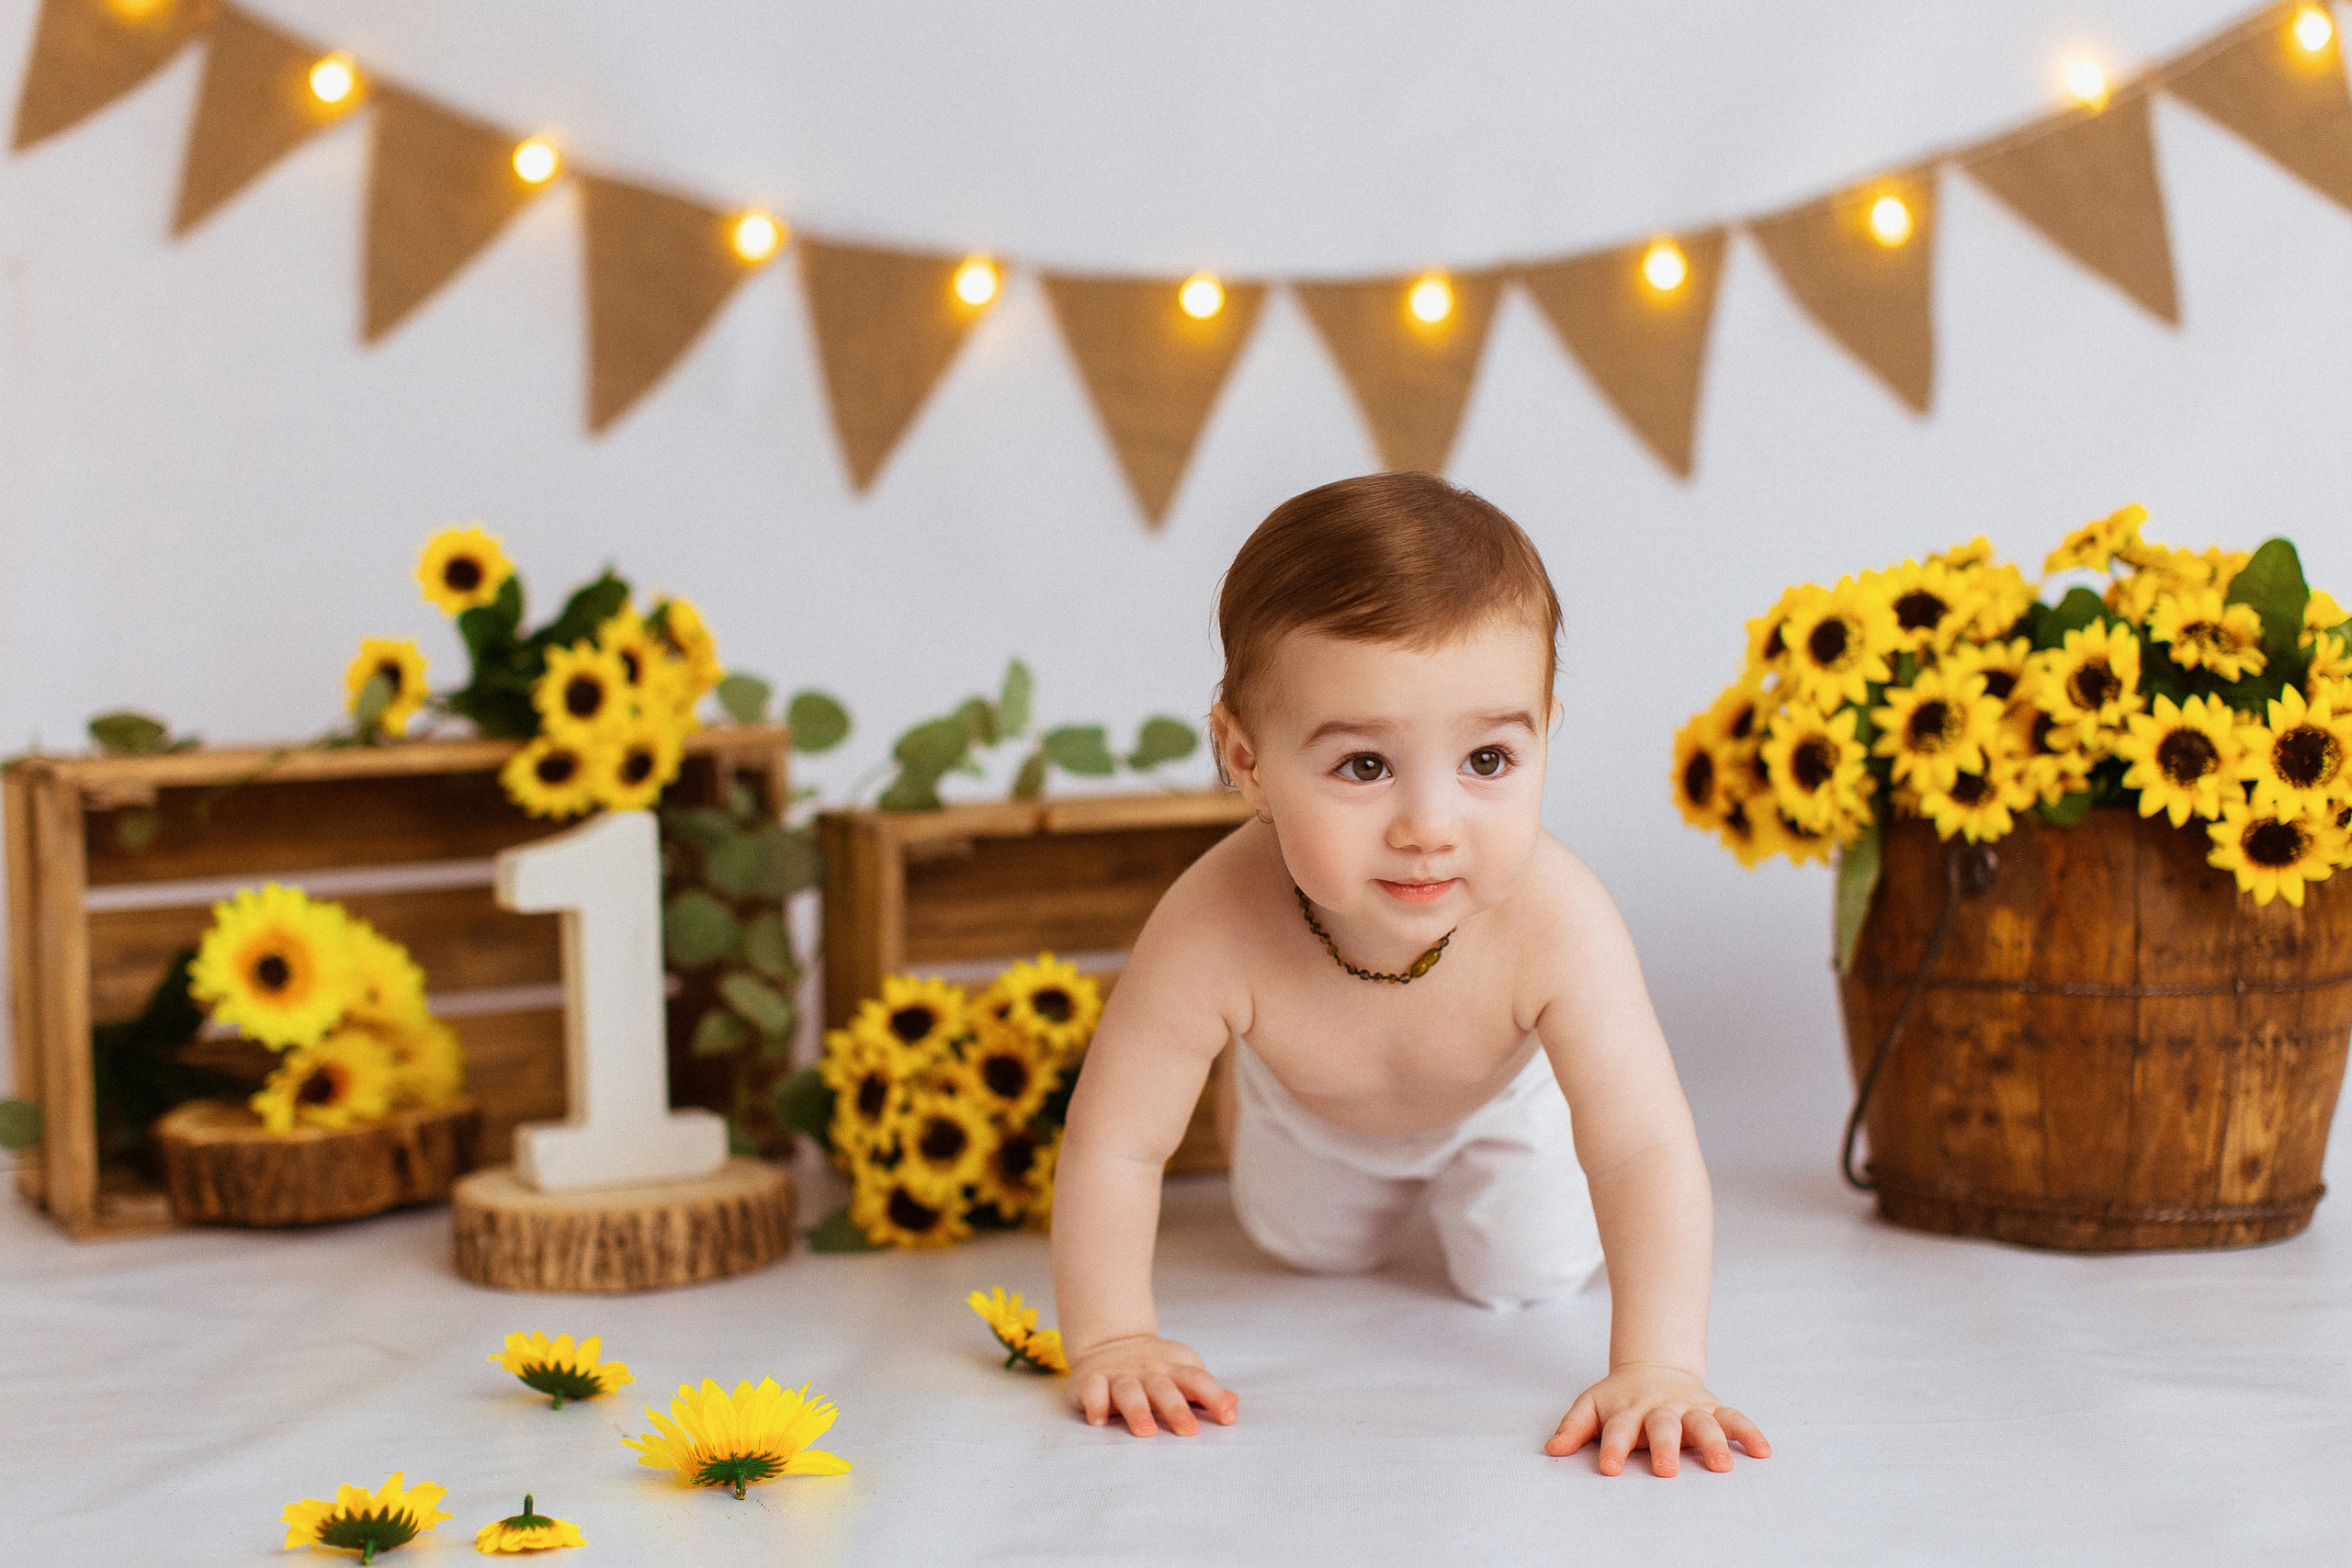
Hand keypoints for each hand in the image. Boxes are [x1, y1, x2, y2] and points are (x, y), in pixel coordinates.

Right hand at [1068, 1334, 1238, 1436]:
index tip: (1228, 1418)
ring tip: (1146, 1431)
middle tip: (1189, 1431)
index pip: (1198, 1379)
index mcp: (1174, 1367)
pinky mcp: (1091, 1380)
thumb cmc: (1155, 1368)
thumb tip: (1235, 1403)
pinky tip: (1099, 1420)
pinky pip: (1092, 1389)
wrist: (1110, 1341)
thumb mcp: (1182, 1372)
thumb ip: (1205, 1391)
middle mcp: (1148, 1370)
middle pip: (1164, 1387)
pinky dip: (1095, 1402)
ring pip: (1129, 1390)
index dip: (1214, 1397)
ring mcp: (1119, 1375)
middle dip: (1176, 1408)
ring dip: (1137, 1410)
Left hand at [1545, 1362, 1767, 1475]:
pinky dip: (1748, 1432)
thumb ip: (1574, 1428)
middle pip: (1662, 1426)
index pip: (1617, 1429)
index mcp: (1627, 1409)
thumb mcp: (1591, 1405)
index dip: (1611, 1447)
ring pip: (1702, 1422)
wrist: (1652, 1367)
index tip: (1608, 1468)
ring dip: (1713, 1442)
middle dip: (1665, 1447)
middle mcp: (1659, 1408)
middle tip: (1667, 1470)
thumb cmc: (1619, 1398)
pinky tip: (1762, 1451)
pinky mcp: (1712, 1408)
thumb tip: (1553, 1449)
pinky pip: (1733, 1419)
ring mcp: (1688, 1408)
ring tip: (1722, 1465)